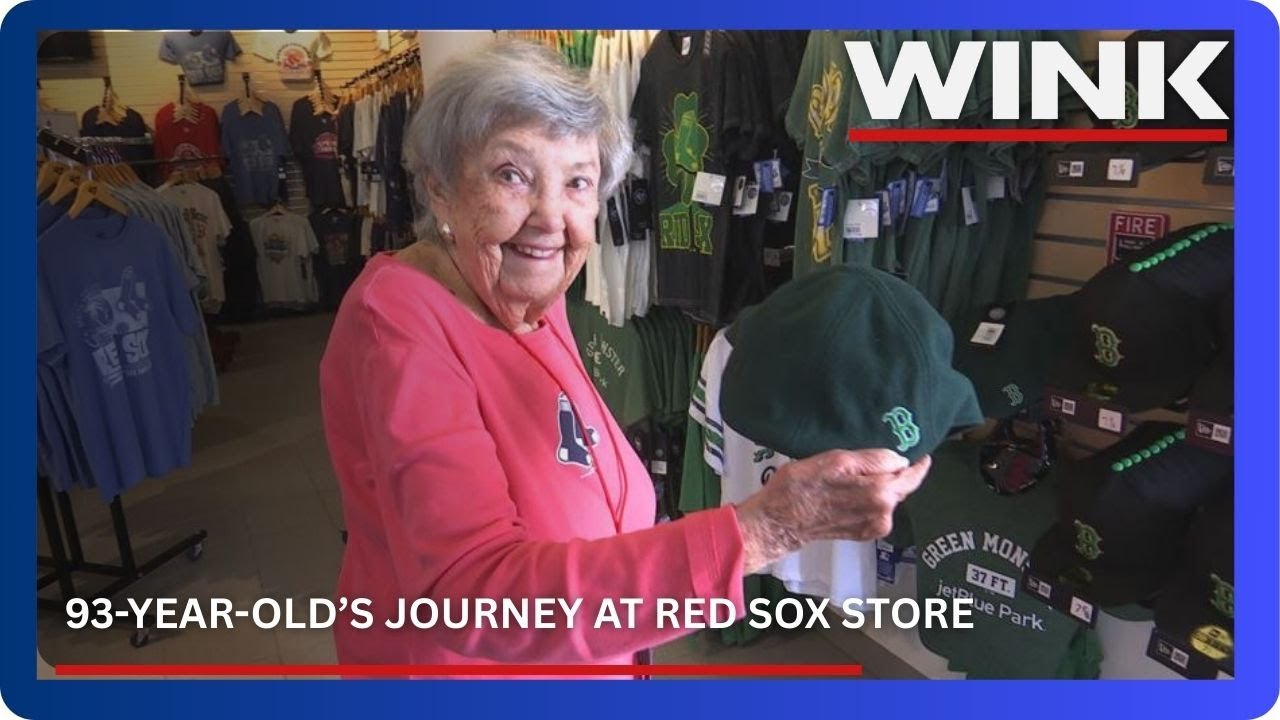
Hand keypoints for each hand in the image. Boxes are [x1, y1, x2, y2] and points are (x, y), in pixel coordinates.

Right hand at [733, 449, 930, 574]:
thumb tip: (899, 458)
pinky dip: (871, 499)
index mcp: (880, 494)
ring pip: (888, 498)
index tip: (923, 453)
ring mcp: (874, 527)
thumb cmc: (801, 487)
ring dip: (881, 485)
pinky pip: (877, 510)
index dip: (918, 463)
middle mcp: (882, 514)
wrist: (779, 521)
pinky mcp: (863, 533)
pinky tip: (852, 491)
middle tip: (885, 457)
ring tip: (859, 474)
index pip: (912, 476)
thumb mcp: (835, 460)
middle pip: (901, 487)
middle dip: (897, 472)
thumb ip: (872, 459)